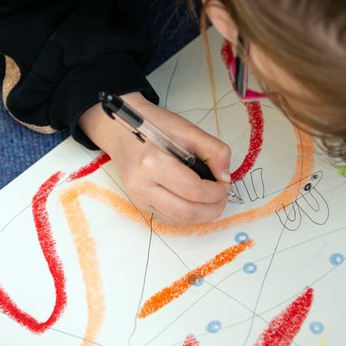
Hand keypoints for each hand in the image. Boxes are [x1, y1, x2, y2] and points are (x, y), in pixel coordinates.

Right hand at [78, 92, 231, 223]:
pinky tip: (195, 202)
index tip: (225, 184)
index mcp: (152, 163)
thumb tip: (225, 177)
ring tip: (212, 200)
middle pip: (186, 212)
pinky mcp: (139, 203)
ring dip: (201, 215)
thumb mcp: (187, 130)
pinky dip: (187, 214)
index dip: (216, 192)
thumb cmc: (153, 125)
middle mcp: (141, 185)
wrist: (120, 129)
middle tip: (223, 197)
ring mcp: (138, 197)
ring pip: (177, 220)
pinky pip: (168, 217)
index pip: (193, 190)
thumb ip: (213, 150)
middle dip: (212, 209)